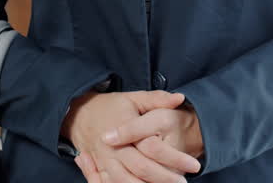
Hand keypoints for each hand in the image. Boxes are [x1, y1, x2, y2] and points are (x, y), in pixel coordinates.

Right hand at [65, 90, 200, 181]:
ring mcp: (105, 161)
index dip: (175, 158)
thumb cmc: (111, 107)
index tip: (193, 165)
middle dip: (165, 179)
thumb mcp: (133, 98)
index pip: (153, 148)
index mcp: (124, 127)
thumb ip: (157, 99)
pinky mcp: (100, 171)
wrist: (79, 115)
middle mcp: (114, 147)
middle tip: (183, 182)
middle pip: (142, 169)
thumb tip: (180, 98)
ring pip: (127, 182)